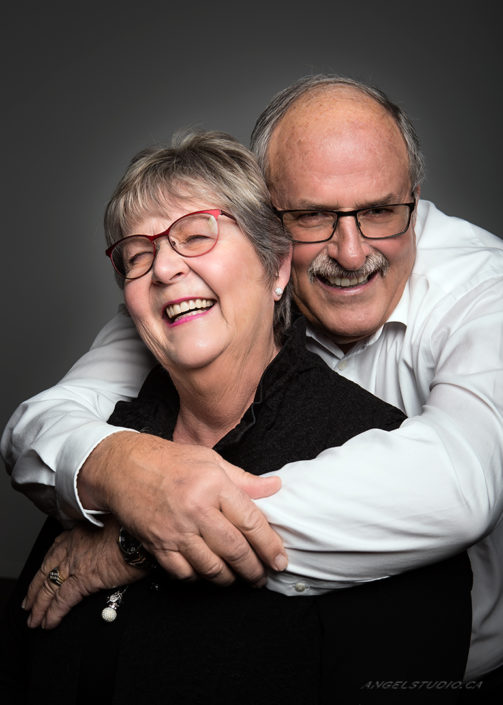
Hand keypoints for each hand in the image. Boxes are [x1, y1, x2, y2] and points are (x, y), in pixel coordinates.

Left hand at [23, 517, 142, 628]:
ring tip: (35, 619)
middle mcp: (73, 547)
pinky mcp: (83, 580)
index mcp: (80, 533)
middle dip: (36, 589)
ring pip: (49, 587)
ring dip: (39, 606)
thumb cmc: (133, 530)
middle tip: (29, 603)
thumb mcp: (114, 527)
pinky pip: (61, 600)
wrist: (139, 536)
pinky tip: (49, 623)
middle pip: (46, 571)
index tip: (41, 573)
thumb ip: (105, 537)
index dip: (46, 566)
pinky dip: (53, 613)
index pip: (55, 551)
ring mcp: (75, 563)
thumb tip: (109, 546)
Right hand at [77, 432, 286, 585]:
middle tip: (263, 576)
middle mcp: (196, 510)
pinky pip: (184, 573)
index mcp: (214, 486)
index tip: (280, 559)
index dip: (269, 545)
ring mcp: (175, 530)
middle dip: (254, 569)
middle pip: (235, 550)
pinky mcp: (157, 545)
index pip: (251, 522)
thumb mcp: (211, 460)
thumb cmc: (170, 461)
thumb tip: (275, 487)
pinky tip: (208, 573)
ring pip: (211, 567)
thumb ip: (244, 480)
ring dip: (230, 578)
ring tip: (240, 578)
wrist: (124, 468)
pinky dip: (199, 578)